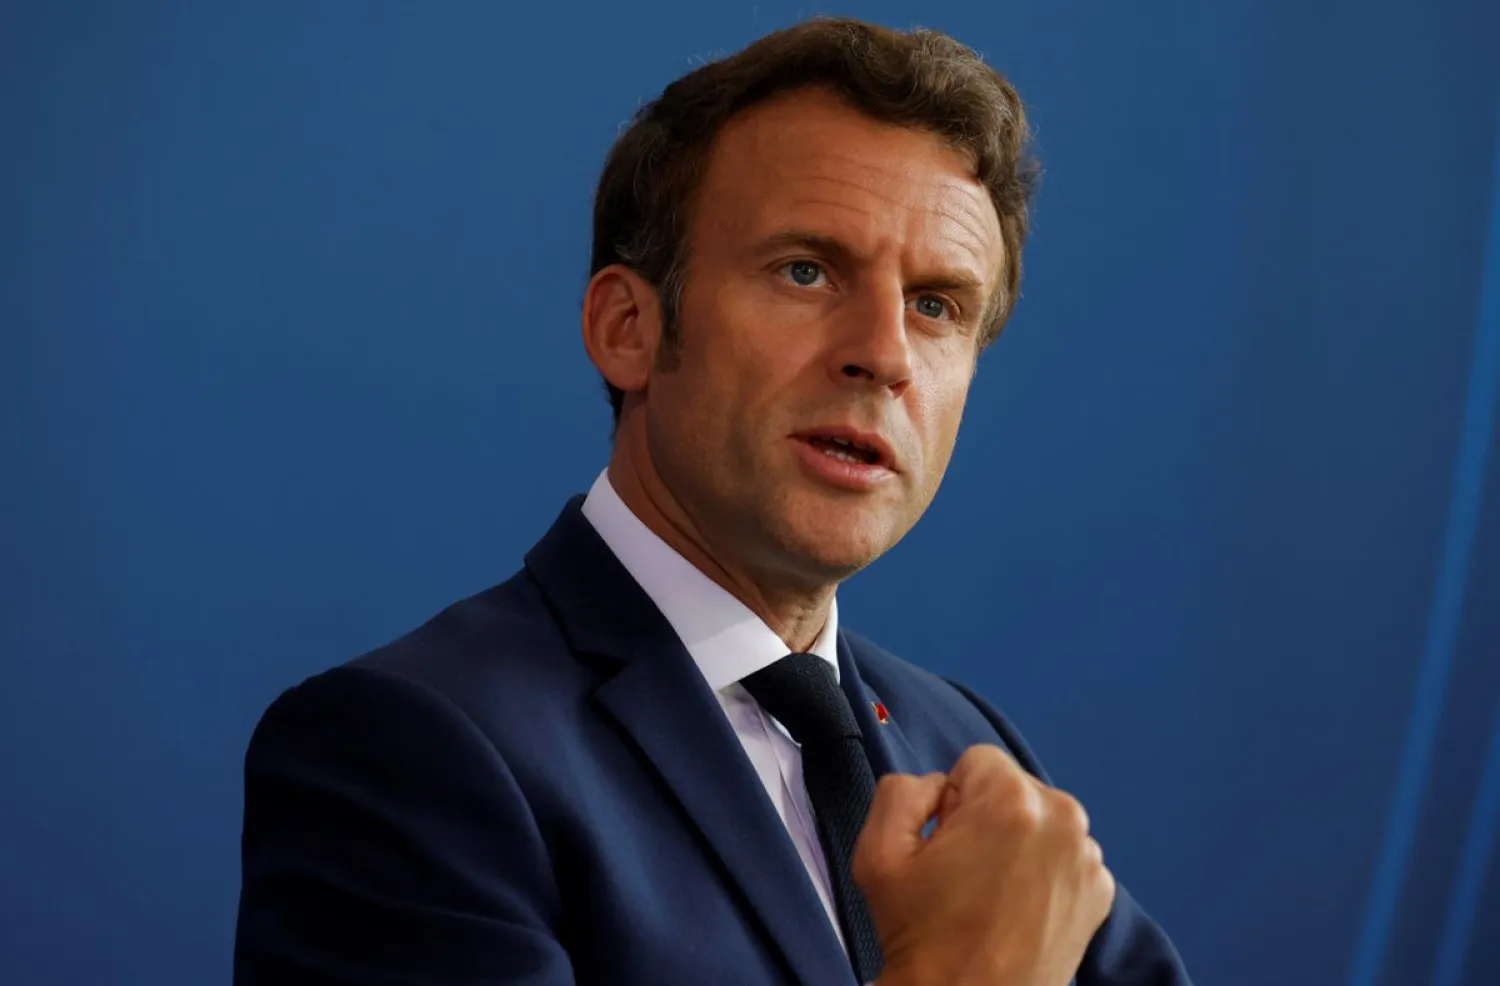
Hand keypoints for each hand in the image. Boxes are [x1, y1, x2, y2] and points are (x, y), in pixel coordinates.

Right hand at [854, 745, 1115, 985]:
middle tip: (965, 871)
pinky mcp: (1102, 893)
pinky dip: (1043, 873)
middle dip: (988, 816)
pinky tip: (1019, 910)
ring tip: (992, 895)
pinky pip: (1064, 856)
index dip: (951, 800)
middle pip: (1014, 788)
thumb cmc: (922, 936)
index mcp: (1012, 801)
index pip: (977, 761)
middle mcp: (1063, 819)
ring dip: (1018, 842)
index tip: (945, 842)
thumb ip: (902, 789)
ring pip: (1041, 821)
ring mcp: (1089, 859)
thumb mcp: (879, 852)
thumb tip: (939, 786)